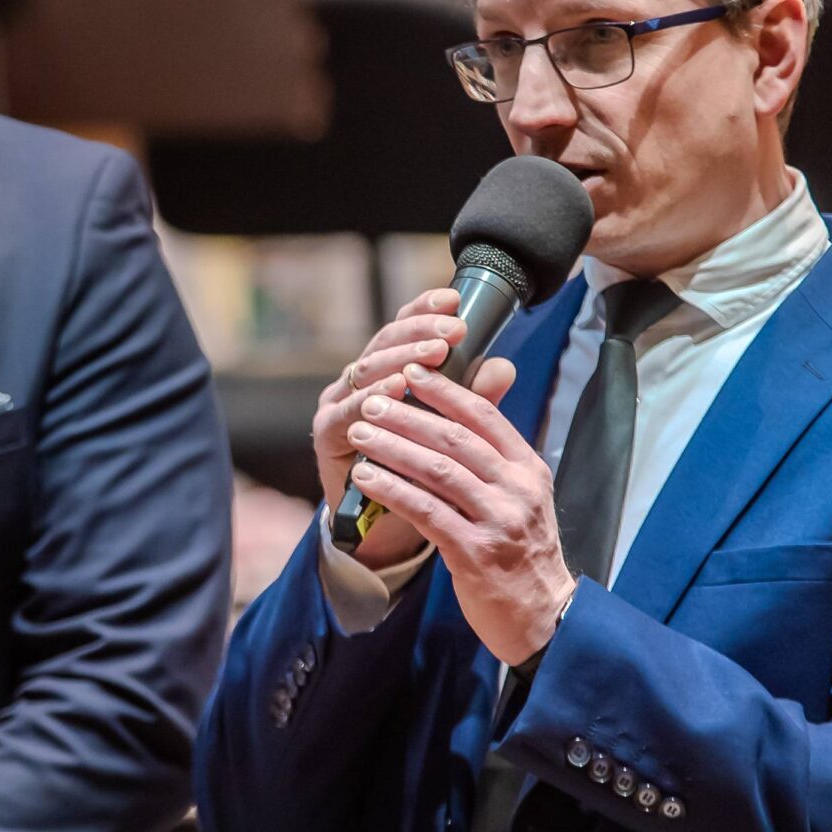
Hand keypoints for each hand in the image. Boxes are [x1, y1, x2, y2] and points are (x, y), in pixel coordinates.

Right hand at [313, 288, 470, 568]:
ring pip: (366, 368)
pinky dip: (372, 396)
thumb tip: (504, 365)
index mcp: (387, 371)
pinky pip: (349, 410)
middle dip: (420, 332)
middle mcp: (358, 382)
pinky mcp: (327, 434)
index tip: (454, 299)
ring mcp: (338, 405)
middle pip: (385, 342)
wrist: (392, 533)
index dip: (424, 310)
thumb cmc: (424, 477)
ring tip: (434, 353)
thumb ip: (474, 400)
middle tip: (453, 330)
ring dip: (401, 358)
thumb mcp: (456, 434)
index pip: (404, 330)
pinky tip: (397, 386)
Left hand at [345, 360, 575, 664]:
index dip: (446, 391)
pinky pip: (425, 511)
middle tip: (372, 400)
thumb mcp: (523, 501)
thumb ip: (495, 464)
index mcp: (529, 470)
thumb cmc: (524, 557)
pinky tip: (365, 477)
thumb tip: (456, 423)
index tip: (413, 371)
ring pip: (438, 470)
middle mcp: (517, 490)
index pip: (485, 417)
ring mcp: (498, 521)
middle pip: (455, 438)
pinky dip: (391, 489)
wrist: (546, 618)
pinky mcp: (475, 553)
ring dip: (392, 447)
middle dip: (407, 415)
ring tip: (359, 432)